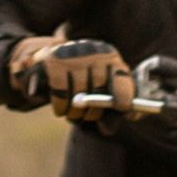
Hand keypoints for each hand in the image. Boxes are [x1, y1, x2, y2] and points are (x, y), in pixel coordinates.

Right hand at [10, 37, 133, 120]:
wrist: (52, 59)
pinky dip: (61, 107)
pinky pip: (61, 92)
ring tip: (73, 115)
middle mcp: (94, 51)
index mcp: (111, 57)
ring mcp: (73, 54)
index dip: (124, 94)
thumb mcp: (101, 87)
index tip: (122, 108)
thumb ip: (112, 106)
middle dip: (93, 111)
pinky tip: (61, 110)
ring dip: (75, 113)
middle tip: (87, 118)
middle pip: (99, 89)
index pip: (121, 78)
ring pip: (78, 93)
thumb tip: (117, 124)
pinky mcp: (54, 60)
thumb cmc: (84, 78)